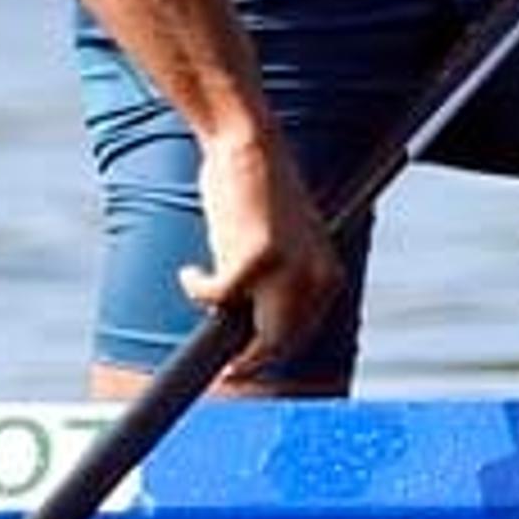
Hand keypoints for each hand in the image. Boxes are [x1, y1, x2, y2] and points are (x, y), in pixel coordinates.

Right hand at [179, 128, 343, 385]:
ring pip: (255, 334)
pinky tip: (190, 272)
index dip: (272, 351)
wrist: (252, 146)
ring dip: (227, 332)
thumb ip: (282, 282)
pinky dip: (197, 286)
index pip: (302, 333)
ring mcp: (286, 272)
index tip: (246, 362)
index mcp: (328, 274)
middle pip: (281, 343)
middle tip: (227, 372)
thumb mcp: (287, 242)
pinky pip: (214, 295)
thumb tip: (254, 328)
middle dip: (252, 363)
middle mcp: (315, 277)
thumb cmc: (263, 193)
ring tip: (205, 309)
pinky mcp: (253, 261)